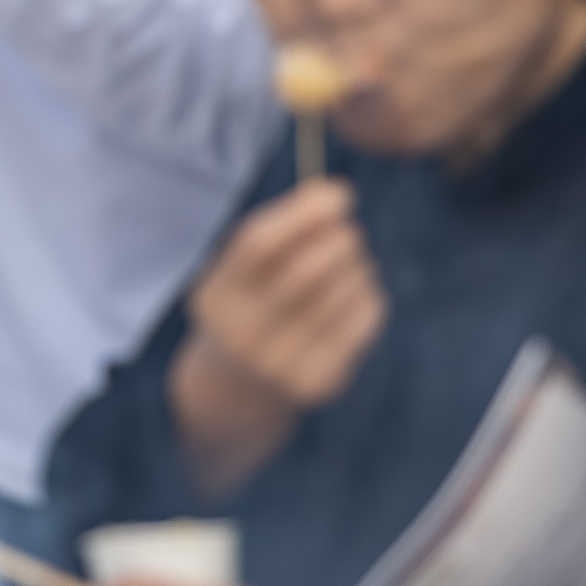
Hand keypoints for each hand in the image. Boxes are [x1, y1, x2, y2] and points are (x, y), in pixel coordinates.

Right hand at [170, 178, 386, 494]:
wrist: (237, 391)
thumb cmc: (246, 308)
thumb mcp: (238, 273)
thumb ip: (277, 235)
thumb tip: (335, 195)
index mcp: (216, 295)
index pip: (258, 244)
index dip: (303, 213)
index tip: (339, 194)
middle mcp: (243, 332)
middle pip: (306, 271)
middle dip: (339, 240)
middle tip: (349, 233)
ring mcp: (281, 363)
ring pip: (340, 296)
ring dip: (358, 267)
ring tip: (352, 264)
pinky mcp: (318, 383)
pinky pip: (360, 324)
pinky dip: (368, 297)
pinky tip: (356, 294)